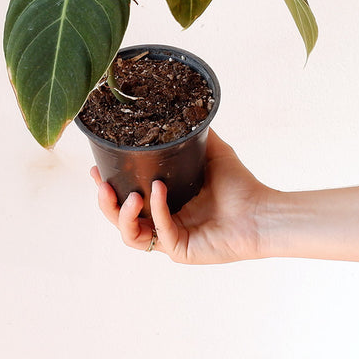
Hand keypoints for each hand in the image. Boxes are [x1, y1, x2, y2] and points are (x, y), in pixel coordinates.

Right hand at [90, 129, 273, 263]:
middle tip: (102, 183)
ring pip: (130, 235)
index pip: (126, 199)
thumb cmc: (240, 186)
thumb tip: (184, 107)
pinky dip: (155, 211)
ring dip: (122, 214)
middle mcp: (163, 223)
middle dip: (105, 203)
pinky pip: (159, 234)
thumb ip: (195, 135)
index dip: (107, 187)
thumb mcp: (212, 152)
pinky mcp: (181, 251)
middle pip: (120, 219)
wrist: (262, 210)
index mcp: (164, 204)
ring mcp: (171, 239)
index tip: (96, 169)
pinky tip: (157, 191)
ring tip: (129, 196)